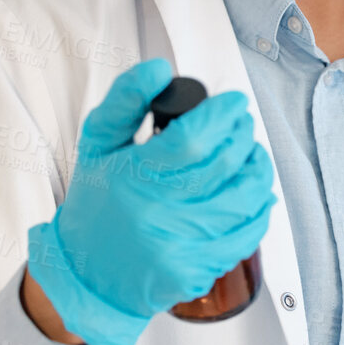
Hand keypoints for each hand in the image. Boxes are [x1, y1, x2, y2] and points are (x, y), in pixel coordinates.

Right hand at [26, 59, 275, 344]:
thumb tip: (159, 69)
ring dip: (258, 171)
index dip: (223, 115)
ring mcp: (177, 246)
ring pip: (242, 200)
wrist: (85, 275)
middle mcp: (155, 212)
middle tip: (242, 125)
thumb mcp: (97, 145)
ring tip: (253, 156)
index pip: (192, 138)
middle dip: (243, 136)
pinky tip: (256, 196)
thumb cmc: (96, 205)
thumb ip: (125, 101)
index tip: (234, 103)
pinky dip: (258, 211)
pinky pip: (244, 237)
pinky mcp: (194, 273)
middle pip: (223, 165)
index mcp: (131, 175)